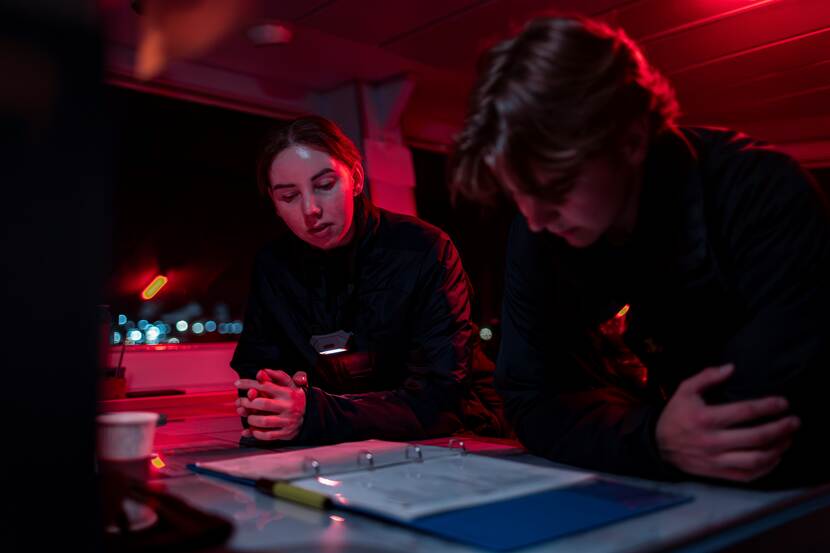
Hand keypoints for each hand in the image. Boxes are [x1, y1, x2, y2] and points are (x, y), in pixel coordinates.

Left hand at [234, 369, 307, 440]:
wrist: (312, 415)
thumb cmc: (295, 397)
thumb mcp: (290, 383)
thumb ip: (277, 376)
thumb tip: (260, 372)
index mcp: (288, 393)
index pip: (265, 386)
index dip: (249, 384)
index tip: (237, 383)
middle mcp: (288, 406)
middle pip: (263, 404)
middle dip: (247, 403)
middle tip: (241, 402)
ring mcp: (287, 421)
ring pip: (264, 422)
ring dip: (251, 420)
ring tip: (248, 417)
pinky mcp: (286, 433)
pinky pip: (268, 435)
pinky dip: (257, 434)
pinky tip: (252, 429)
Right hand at [656, 363, 799, 482]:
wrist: (659, 445)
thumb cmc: (675, 415)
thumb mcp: (684, 390)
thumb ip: (706, 376)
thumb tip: (731, 368)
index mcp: (705, 418)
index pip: (744, 412)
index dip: (767, 406)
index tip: (783, 403)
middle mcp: (712, 441)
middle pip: (756, 437)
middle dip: (780, 428)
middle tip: (794, 422)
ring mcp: (716, 460)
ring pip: (756, 459)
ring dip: (778, 449)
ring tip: (788, 439)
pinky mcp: (718, 473)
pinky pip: (748, 475)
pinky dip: (766, 468)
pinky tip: (775, 457)